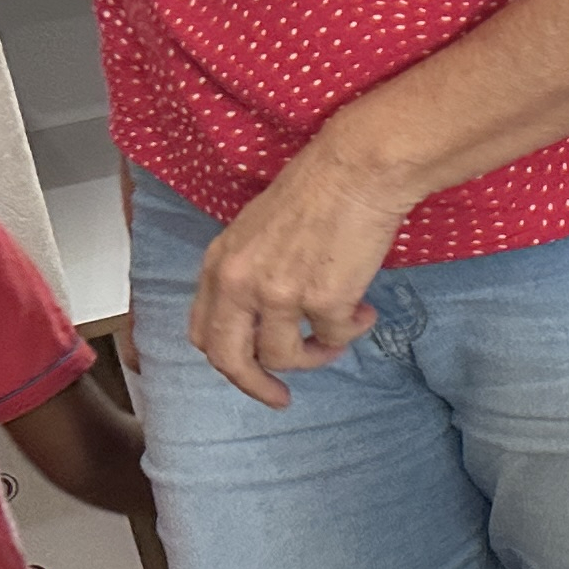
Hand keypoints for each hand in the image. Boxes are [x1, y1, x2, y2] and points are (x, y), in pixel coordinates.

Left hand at [189, 140, 416, 407]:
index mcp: (219, 265)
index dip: (226, 361)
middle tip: (280, 397)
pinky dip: (352, 330)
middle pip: (229, 359)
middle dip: (255, 386)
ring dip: (317, 353)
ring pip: (286, 355)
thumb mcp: (256, 234)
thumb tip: (265, 318)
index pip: (204, 332)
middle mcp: (239, 283)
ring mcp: (279, 294)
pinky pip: (334, 337)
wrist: (355, 172)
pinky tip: (365, 308)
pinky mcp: (323, 300)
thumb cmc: (315, 192)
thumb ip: (249, 275)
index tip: (251, 373)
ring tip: (341, 332)